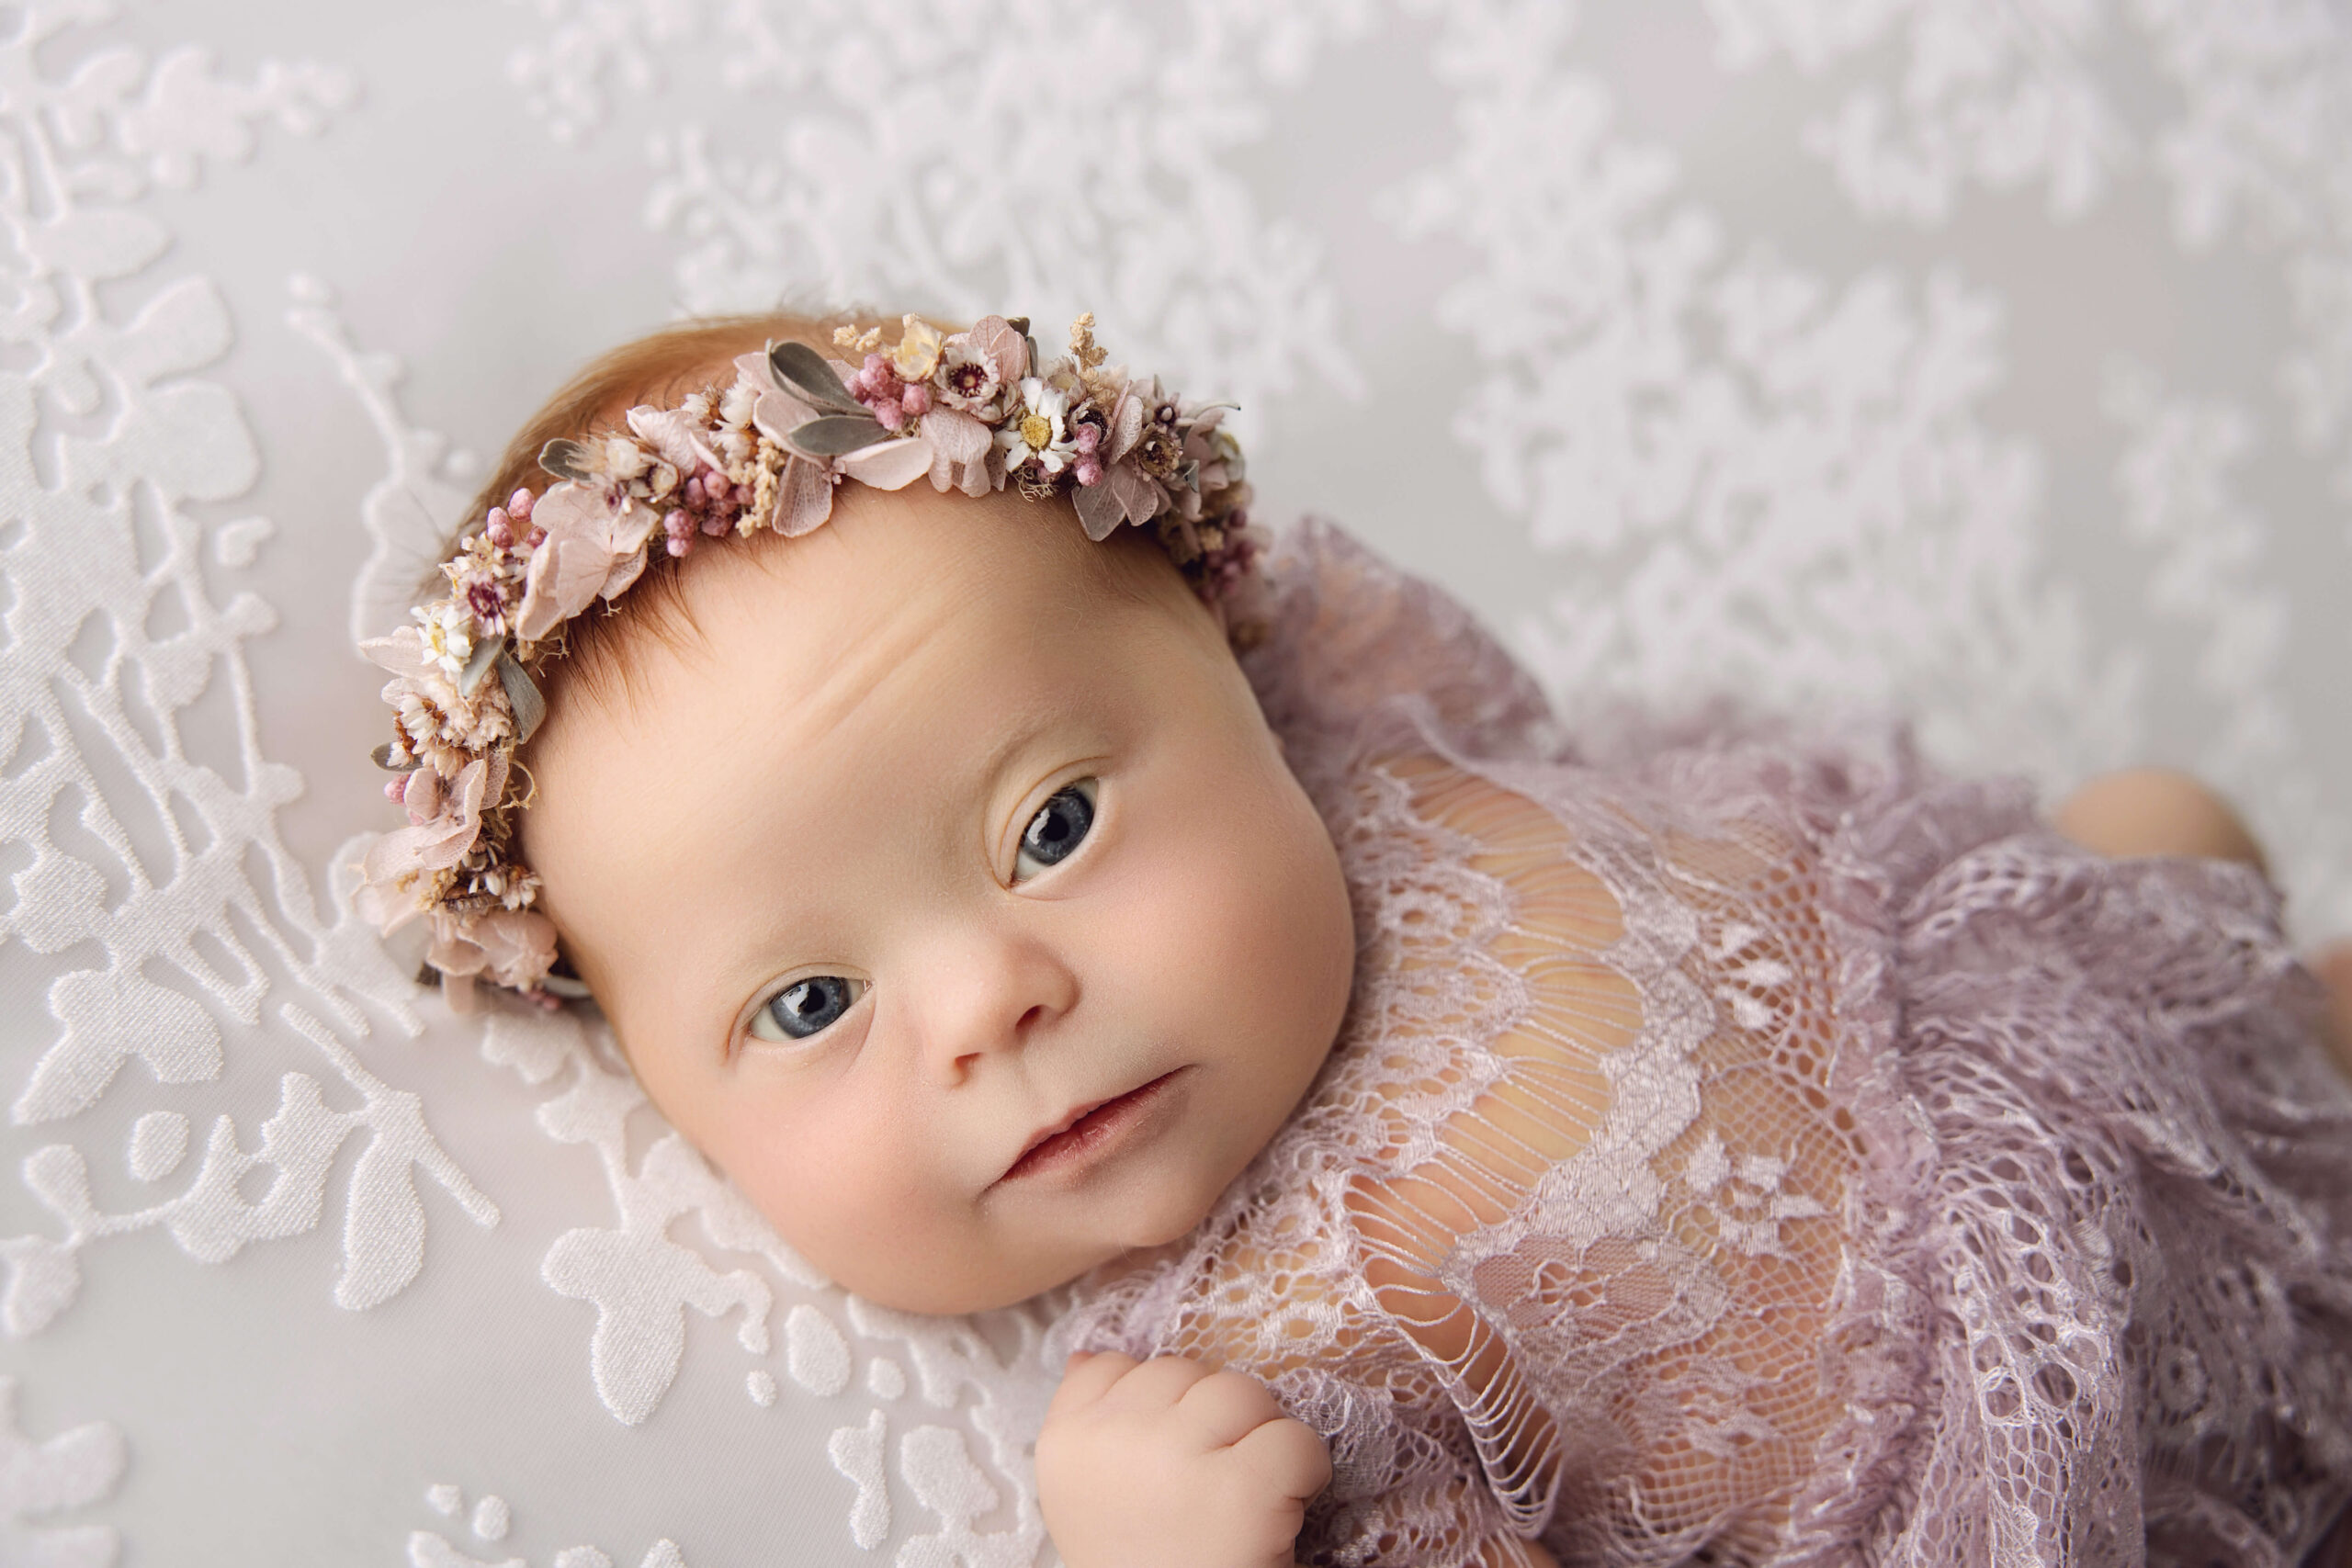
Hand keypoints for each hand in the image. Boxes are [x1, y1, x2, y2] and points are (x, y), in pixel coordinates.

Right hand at [1037, 1351, 1331, 1567]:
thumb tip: (1088, 1354)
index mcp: (1065, 1441)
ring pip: (1242, 1392)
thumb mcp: (1082, 1497)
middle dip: (1209, 1419)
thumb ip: (1084, 1421)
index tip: (1163, 1460)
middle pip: (1185, 1371)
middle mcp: (1115, 1438)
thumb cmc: (1138, 1567)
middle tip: (1207, 1485)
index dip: (1155, 1408)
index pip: (1114, 1365)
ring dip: (1256, 1437)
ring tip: (1243, 1494)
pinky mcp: (1244, 1486)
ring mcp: (1178, 1455)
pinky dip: (1305, 1472)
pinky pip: (1295, 1438)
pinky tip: (1282, 1510)